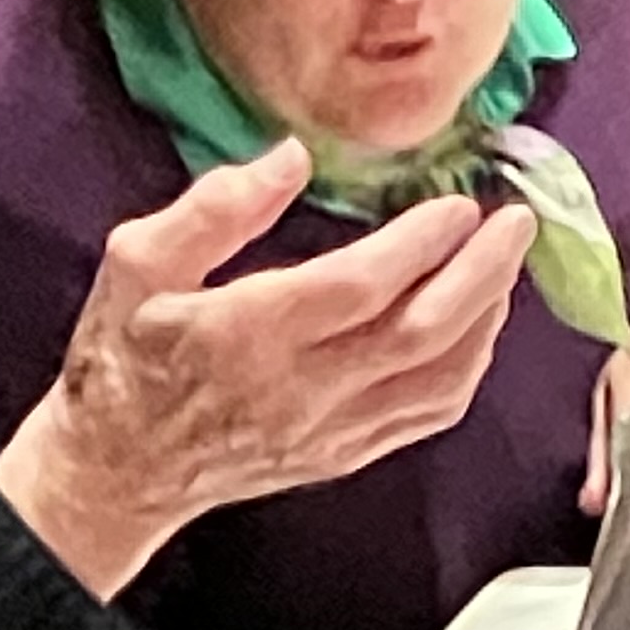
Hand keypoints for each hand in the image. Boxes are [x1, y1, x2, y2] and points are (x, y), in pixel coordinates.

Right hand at [0, 141, 535, 596]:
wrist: (115, 471)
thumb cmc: (123, 356)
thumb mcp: (138, 262)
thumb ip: (214, 207)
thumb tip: (292, 157)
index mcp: (246, 335)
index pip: (357, 289)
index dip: (418, 245)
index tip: (456, 204)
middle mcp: (298, 390)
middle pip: (419, 335)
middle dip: (481, 275)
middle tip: (514, 223)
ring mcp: (328, 431)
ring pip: (438, 381)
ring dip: (485, 320)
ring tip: (505, 264)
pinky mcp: (343, 456)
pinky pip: (426, 415)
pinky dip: (467, 368)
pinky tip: (476, 326)